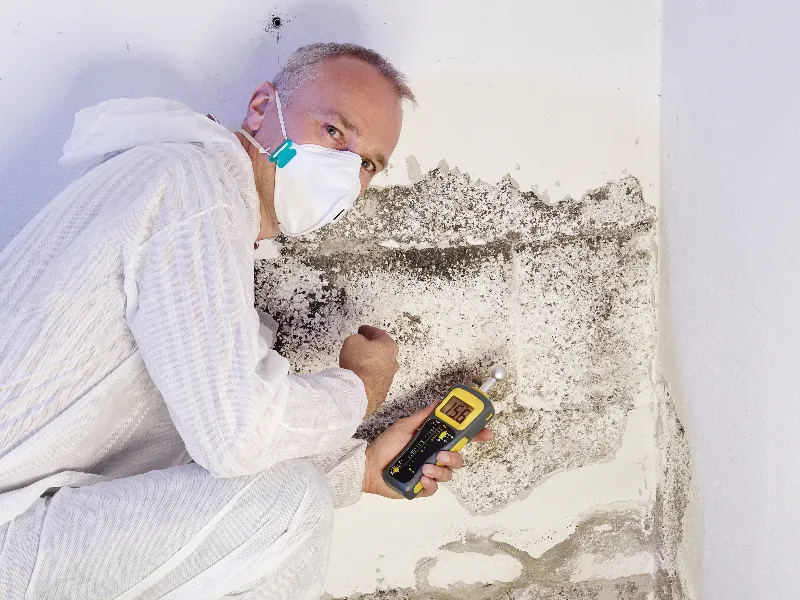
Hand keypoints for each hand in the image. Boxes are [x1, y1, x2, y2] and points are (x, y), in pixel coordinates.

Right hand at [339, 325, 399, 415]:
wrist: (359, 391)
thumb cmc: (359, 364)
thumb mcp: (353, 341)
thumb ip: (358, 339)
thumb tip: (359, 343)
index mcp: (389, 347)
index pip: (379, 334)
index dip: (369, 330)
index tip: (363, 330)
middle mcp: (393, 362)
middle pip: (382, 351)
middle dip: (372, 347)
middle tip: (362, 344)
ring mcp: (389, 378)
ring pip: (380, 366)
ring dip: (371, 363)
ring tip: (358, 362)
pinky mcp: (382, 390)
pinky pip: (375, 379)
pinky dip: (368, 375)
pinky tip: (359, 375)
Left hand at [362, 402, 493, 497]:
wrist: (368, 466)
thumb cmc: (385, 446)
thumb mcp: (405, 426)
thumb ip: (422, 416)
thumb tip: (438, 402)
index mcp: (433, 441)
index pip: (459, 438)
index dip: (475, 435)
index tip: (486, 432)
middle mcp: (434, 457)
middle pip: (458, 459)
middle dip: (455, 457)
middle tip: (443, 454)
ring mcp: (429, 473)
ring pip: (448, 474)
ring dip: (440, 471)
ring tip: (425, 468)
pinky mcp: (421, 488)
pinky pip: (434, 489)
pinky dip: (431, 484)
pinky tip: (422, 479)